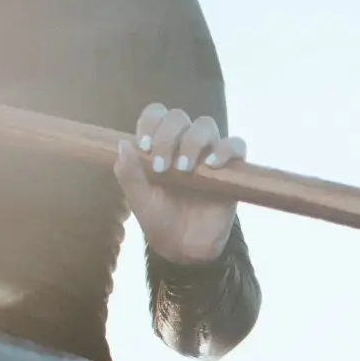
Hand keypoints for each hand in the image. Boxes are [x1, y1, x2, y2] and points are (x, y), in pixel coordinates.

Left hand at [116, 102, 243, 265]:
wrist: (184, 246)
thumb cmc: (159, 218)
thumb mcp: (138, 198)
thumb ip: (128, 172)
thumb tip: (123, 143)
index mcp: (160, 144)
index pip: (156, 114)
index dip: (150, 122)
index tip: (145, 146)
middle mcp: (184, 142)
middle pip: (179, 117)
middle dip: (167, 136)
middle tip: (161, 167)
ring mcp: (209, 153)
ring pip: (206, 125)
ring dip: (192, 141)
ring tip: (184, 169)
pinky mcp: (232, 169)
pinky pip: (236, 145)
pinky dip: (225, 149)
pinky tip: (211, 166)